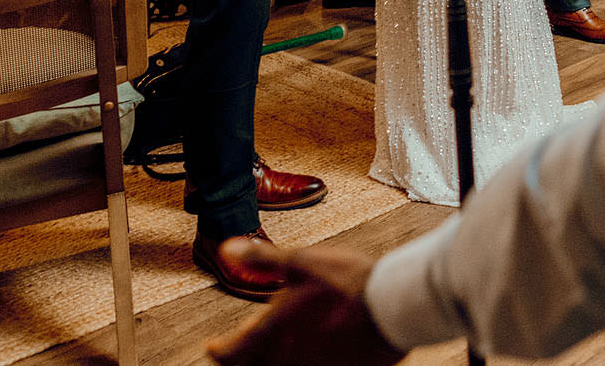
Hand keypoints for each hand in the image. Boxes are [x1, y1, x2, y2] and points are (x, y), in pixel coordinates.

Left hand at [206, 241, 400, 365]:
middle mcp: (285, 358)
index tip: (213, 345)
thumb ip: (261, 260)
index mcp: (271, 331)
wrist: (390, 305)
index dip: (218, 350)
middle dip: (240, 359)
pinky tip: (306, 348)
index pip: (230, 353)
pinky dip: (297, 361)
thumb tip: (227, 249)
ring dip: (267, 361)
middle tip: (239, 347)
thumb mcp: (300, 261)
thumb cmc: (345, 282)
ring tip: (272, 346)